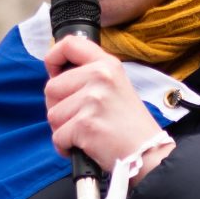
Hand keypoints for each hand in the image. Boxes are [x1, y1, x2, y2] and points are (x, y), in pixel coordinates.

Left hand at [44, 35, 158, 172]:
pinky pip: (57, 136)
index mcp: (107, 64)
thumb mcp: (117, 87)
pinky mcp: (85, 124)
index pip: (70, 44)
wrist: (148, 153)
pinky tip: (84, 147)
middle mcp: (100, 77)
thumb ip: (91, 76)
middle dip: (58, 107)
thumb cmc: (130, 126)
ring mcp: (92, 100)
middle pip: (51, 88)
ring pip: (52, 114)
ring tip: (85, 134)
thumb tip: (57, 78)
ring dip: (63, 130)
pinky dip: (65, 147)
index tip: (53, 72)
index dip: (53, 57)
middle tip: (78, 119)